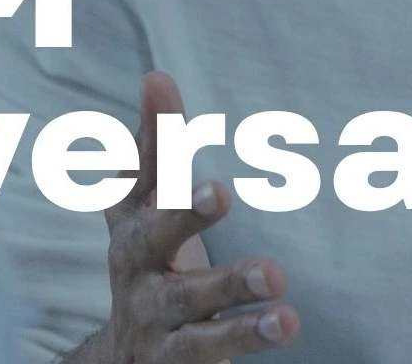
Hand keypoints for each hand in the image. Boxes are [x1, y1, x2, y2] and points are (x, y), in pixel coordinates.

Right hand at [89, 72, 299, 363]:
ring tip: (277, 280)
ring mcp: (152, 320)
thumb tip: (155, 76)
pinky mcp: (176, 361)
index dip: (151, 132)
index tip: (160, 81)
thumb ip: (158, 149)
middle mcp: (135, 270)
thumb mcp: (148, 209)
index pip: (140, 171)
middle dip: (184, 214)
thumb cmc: (150, 263)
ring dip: (232, 287)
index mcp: (132, 225)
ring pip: (190, 302)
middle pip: (153, 241)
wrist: (124, 359)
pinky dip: (248, 335)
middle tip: (221, 191)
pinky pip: (212, 348)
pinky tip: (287, 323)